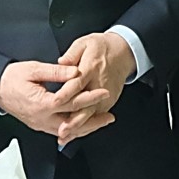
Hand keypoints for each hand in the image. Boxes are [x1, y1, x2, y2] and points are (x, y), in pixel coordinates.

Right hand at [0, 61, 107, 135]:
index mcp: (42, 104)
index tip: (102, 92)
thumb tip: (75, 71)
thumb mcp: (34, 69)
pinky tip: (84, 127)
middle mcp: (42, 119)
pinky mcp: (40, 125)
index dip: (88, 97)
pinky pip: (61, 131)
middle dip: (94, 120)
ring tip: (103, 122)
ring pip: (69, 131)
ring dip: (87, 128)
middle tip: (110, 116)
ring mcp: (41, 125)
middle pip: (73, 124)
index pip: (71, 103)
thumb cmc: (11, 78)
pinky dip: (75, 130)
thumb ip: (56, 72)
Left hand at [53, 32, 133, 146]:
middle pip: (85, 104)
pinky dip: (87, 125)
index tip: (55, 101)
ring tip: (66, 136)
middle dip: (73, 119)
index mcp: (91, 67)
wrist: (123, 52)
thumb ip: (72, 53)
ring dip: (79, 126)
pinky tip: (76, 133)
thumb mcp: (85, 42)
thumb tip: (61, 61)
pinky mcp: (108, 101)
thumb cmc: (102, 47)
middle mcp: (98, 83)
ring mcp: (105, 94)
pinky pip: (97, 115)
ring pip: (91, 114)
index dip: (66, 93)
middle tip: (62, 129)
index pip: (77, 83)